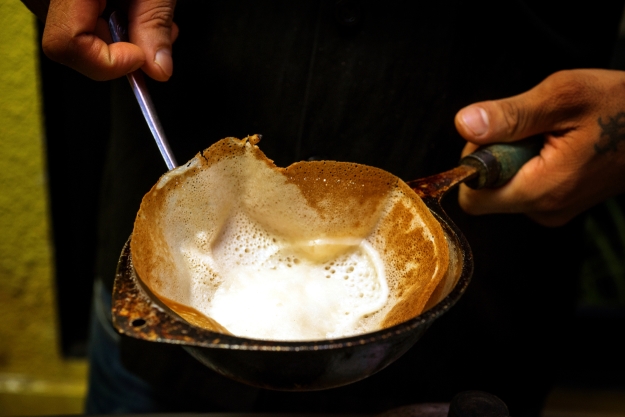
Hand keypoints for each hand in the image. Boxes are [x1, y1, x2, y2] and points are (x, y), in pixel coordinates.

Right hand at [42, 0, 177, 80]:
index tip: (139, 58)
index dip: (108, 60)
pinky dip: (106, 23)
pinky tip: (129, 8)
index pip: (68, 45)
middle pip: (74, 46)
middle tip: (155, 35)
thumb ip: (154, 26)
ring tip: (144, 12)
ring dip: (116, 38)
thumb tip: (158, 70)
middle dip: (121, 51)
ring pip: (76, 37)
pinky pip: (75, 22)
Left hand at [454, 69, 624, 226]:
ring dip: (513, 156)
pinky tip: (556, 143)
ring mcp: (553, 209)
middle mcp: (545, 210)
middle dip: (494, 156)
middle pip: (485, 193)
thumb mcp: (563, 96)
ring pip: (504, 187)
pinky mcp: (559, 202)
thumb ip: (511, 115)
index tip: (496, 136)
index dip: (473, 165)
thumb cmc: (621, 106)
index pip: (473, 199)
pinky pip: (523, 184)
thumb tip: (464, 124)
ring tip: (550, 133)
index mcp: (542, 191)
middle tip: (529, 128)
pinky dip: (529, 161)